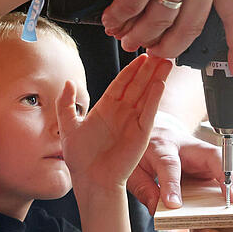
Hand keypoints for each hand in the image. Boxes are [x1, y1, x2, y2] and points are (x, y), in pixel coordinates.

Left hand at [56, 55, 171, 188]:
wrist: (92, 180)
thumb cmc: (81, 159)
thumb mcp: (68, 127)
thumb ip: (66, 104)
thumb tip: (67, 82)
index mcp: (106, 109)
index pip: (121, 83)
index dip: (131, 69)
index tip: (141, 55)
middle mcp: (122, 113)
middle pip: (137, 84)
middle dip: (148, 68)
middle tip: (159, 51)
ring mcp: (133, 122)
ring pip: (146, 94)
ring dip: (156, 78)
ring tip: (166, 62)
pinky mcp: (141, 133)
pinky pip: (149, 112)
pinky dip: (154, 98)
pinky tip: (160, 83)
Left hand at [127, 121, 232, 213]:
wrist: (155, 129)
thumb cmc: (144, 152)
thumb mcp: (133, 169)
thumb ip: (143, 188)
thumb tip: (155, 209)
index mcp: (161, 147)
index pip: (168, 165)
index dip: (171, 184)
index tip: (175, 204)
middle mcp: (186, 146)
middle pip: (209, 157)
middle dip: (226, 176)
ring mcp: (203, 150)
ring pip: (227, 159)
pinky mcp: (215, 157)